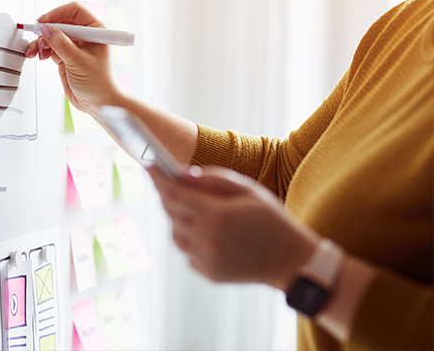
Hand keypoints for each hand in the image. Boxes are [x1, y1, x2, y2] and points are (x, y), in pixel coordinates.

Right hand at [25, 2, 122, 113]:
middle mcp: (85, 35)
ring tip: (37, 52)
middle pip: (60, 21)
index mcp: (96, 30)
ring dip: (41, 41)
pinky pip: (49, 46)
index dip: (57, 13)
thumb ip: (62, 44)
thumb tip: (46, 29)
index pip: (75, 11)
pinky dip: (41, 49)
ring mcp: (74, 45)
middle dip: (46, 29)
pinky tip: (38, 55)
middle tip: (37, 37)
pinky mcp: (65, 55)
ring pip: (52, 34)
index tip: (44, 22)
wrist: (98, 103)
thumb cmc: (99, 83)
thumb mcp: (79, 62)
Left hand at [147, 165, 318, 289]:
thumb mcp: (249, 190)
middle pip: (171, 211)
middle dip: (167, 194)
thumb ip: (214, 179)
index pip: (173, 193)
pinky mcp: (206, 271)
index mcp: (215, 216)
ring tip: (196, 208)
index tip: (148, 166)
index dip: (158, 178)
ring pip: (174, 232)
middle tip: (170, 182)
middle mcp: (205, 239)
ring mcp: (204, 258)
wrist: (289, 260)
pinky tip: (206, 230)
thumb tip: (184, 173)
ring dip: (178, 217)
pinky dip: (188, 236)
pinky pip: (186, 249)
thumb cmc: (272, 220)